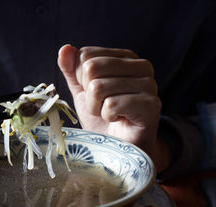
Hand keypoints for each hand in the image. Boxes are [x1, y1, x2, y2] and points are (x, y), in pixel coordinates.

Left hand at [58, 44, 170, 171]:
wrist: (119, 148)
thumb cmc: (102, 118)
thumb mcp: (82, 91)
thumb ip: (72, 70)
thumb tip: (65, 49)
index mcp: (125, 57)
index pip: (86, 55)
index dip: (81, 79)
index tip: (95, 93)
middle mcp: (141, 66)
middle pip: (91, 68)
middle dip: (88, 94)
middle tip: (102, 105)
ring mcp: (149, 84)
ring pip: (98, 87)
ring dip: (96, 108)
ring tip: (110, 114)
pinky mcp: (150, 104)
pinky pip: (111, 105)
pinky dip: (107, 117)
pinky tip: (119, 120)